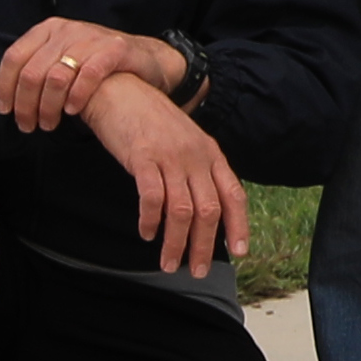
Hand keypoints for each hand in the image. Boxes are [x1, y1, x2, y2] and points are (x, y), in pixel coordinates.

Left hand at [0, 23, 168, 135]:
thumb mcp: (62, 58)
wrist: (145, 58)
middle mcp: (67, 31)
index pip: (14, 57)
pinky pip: (88, 75)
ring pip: (56, 77)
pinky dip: (76, 96)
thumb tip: (7, 98)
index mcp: (49, 30)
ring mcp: (91, 38)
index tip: (4, 110)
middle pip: (32, 72)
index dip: (4, 87)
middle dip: (26, 105)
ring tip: (49, 123)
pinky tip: (72, 110)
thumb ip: (39, 68)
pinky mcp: (115, 49)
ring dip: (48, 107)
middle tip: (28, 125)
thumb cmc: (96, 64)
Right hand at [78, 71, 248, 273]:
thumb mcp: (183, 142)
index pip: (234, 194)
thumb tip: (201, 209)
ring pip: (182, 210)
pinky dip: (151, 220)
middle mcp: (196, 156)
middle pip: (209, 209)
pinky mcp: (143, 157)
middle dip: (205, 245)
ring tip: (169, 264)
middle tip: (198, 271)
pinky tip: (147, 233)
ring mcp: (170, 156)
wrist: (119, 89)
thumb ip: (195, 170)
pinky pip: (153, 197)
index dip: (239, 225)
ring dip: (177, 243)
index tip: (240, 252)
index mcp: (210, 153)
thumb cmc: (149, 121)